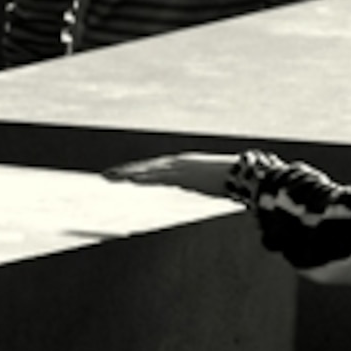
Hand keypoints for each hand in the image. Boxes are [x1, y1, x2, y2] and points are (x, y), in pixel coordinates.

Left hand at [103, 151, 237, 198]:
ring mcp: (180, 168)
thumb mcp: (212, 183)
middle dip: (126, 171)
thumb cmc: (233, 180)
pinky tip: (129, 181)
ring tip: (109, 177)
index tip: (122, 176)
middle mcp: (179, 163)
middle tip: (105, 175)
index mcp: (184, 165)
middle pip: (147, 167)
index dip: (138, 171)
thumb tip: (201, 187)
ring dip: (128, 173)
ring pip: (148, 171)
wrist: (245, 174)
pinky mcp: (183, 175)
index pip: (155, 168)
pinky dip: (143, 178)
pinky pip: (159, 178)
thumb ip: (202, 184)